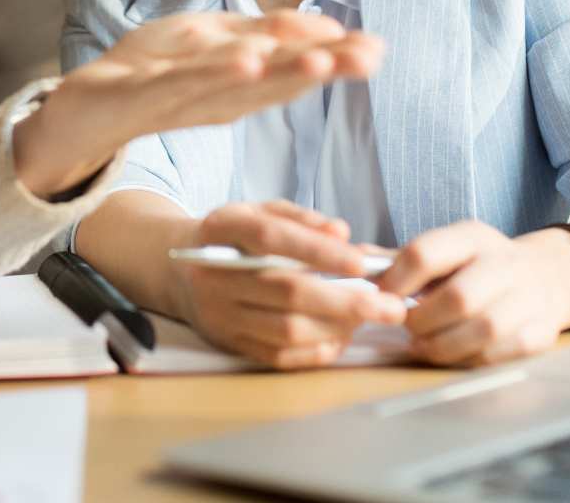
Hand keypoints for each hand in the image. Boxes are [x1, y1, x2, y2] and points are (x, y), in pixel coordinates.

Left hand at [13, 10, 385, 196]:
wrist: (83, 110)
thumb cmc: (153, 76)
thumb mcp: (214, 48)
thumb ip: (265, 38)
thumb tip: (326, 29)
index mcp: (238, 85)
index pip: (292, 66)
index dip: (335, 58)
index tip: (379, 48)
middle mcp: (218, 97)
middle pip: (277, 79)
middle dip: (323, 66)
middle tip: (369, 58)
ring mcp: (180, 97)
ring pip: (238, 84)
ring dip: (279, 71)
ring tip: (319, 59)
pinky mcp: (142, 95)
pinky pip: (183, 84)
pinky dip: (214, 74)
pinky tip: (245, 61)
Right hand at [176, 201, 406, 368]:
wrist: (179, 271)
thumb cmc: (232, 238)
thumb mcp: (259, 212)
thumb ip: (300, 218)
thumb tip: (341, 232)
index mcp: (222, 230)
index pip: (271, 239)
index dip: (317, 251)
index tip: (361, 261)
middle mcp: (215, 275)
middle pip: (286, 292)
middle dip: (346, 301)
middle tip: (390, 305)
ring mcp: (219, 314)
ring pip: (287, 329)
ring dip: (338, 327)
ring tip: (371, 318)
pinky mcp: (228, 343)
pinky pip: (279, 356)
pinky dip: (317, 350)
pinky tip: (342, 336)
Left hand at [378, 221, 569, 366]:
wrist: (548, 275)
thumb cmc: (480, 266)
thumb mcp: (446, 250)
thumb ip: (400, 259)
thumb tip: (353, 261)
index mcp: (472, 236)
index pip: (425, 252)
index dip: (395, 281)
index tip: (381, 298)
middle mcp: (504, 262)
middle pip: (457, 298)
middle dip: (422, 321)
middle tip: (406, 327)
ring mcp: (528, 297)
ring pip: (482, 330)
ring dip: (443, 346)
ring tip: (425, 345)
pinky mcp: (541, 330)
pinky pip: (500, 354)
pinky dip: (469, 360)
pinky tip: (454, 354)